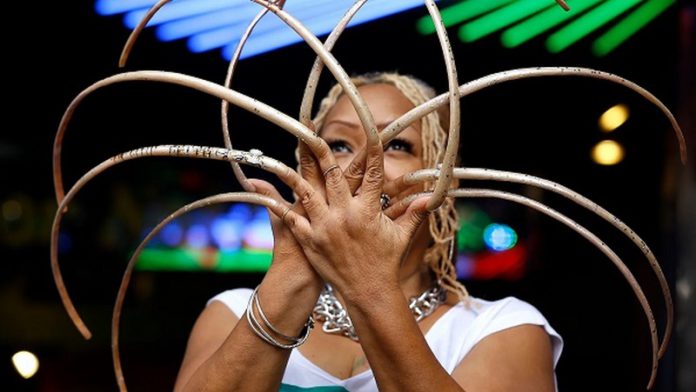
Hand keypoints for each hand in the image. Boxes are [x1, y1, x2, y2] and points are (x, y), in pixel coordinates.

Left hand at [281, 138, 430, 297]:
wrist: (369, 293)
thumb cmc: (386, 264)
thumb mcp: (402, 236)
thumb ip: (414, 213)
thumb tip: (431, 198)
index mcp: (368, 211)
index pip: (372, 174)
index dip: (373, 151)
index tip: (371, 132)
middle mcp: (345, 215)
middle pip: (332, 174)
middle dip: (321, 149)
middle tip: (310, 130)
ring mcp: (325, 227)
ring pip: (306, 192)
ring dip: (293, 172)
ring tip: (279, 155)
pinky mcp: (311, 241)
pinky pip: (291, 219)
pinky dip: (278, 205)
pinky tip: (264, 192)